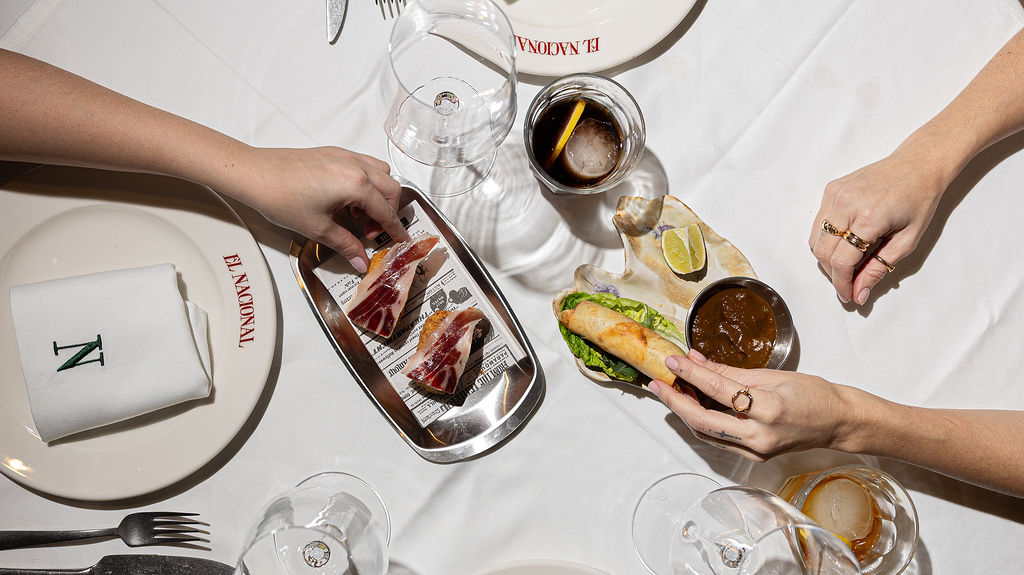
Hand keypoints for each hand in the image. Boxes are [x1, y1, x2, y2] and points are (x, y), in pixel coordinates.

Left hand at [223, 146, 409, 271]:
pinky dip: (366, 181)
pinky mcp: (333, 152)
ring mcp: (345, 156)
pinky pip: (364, 164)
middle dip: (388, 212)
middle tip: (371, 232)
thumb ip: (346, 244)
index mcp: (356, 184)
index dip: (394, 229)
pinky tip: (347, 198)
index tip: (400, 240)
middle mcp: (356, 166)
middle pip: (390, 189)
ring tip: (359, 214)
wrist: (255, 174)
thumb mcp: (318, 228)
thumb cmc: (282, 197)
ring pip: (380, 172)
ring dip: (379, 194)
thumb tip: (360, 261)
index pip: (385, 210)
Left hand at [649, 350, 852, 461]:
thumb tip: (697, 360)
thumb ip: (730, 371)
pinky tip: (693, 404)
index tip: (673, 361)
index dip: (691, 374)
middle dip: (675, 402)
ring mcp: (756, 450)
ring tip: (672, 390)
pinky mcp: (754, 457)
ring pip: (706, 433)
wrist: (838, 422)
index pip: (718, 389)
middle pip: (703, 421)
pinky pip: (719, 439)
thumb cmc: (813, 394)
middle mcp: (760, 435)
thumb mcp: (772, 375)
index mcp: (769, 409)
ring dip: (685, 412)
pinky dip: (702, 422)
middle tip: (657, 383)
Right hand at [809, 146, 948, 304]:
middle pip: (823, 252)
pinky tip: (844, 241)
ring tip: (846, 264)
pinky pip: (818, 223)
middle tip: (847, 283)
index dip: (843, 283)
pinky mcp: (831, 189)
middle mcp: (847, 203)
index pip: (842, 261)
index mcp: (870, 217)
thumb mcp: (908, 240)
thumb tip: (860, 292)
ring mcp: (836, 194)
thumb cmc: (919, 199)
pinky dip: (826, 238)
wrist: (919, 164)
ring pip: (815, 239)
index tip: (849, 295)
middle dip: (833, 273)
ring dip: (826, 257)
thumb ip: (879, 268)